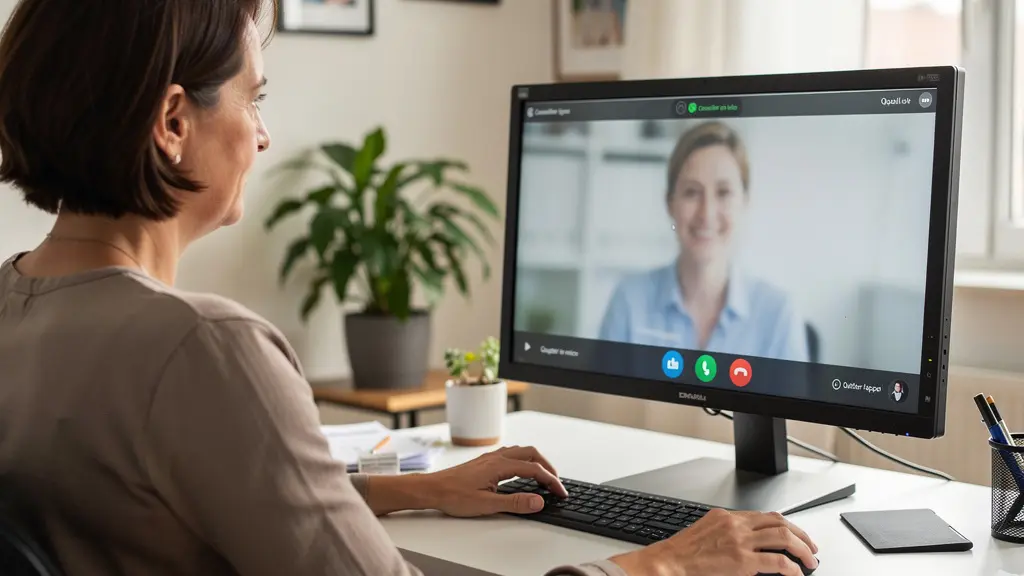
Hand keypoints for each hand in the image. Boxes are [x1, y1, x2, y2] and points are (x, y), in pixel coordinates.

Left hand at [420, 445, 567, 516]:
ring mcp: (489, 458)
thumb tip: (538, 501)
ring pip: (520, 451)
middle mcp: (496, 457)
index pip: (534, 470)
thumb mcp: (487, 504)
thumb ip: (515, 502)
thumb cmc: (453, 496)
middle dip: (547, 466)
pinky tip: (520, 471)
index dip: (551, 481)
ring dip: (535, 461)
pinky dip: (523, 460)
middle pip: (531, 454)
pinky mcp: (484, 461)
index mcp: (500, 465)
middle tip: (555, 483)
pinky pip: (510, 454)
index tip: (560, 492)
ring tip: (542, 476)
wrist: (431, 489)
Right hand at [610, 509, 817, 575]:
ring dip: (803, 549)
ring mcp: (740, 541)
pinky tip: (797, 575)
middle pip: (780, 522)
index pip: (765, 516)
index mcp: (727, 517)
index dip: (786, 526)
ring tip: (810, 561)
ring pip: (784, 537)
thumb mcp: (704, 533)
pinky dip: (792, 568)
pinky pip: (777, 562)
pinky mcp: (742, 561)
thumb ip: (726, 533)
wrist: (667, 562)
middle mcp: (736, 524)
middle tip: (811, 548)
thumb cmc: (680, 553)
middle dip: (801, 535)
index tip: (795, 535)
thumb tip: (745, 544)